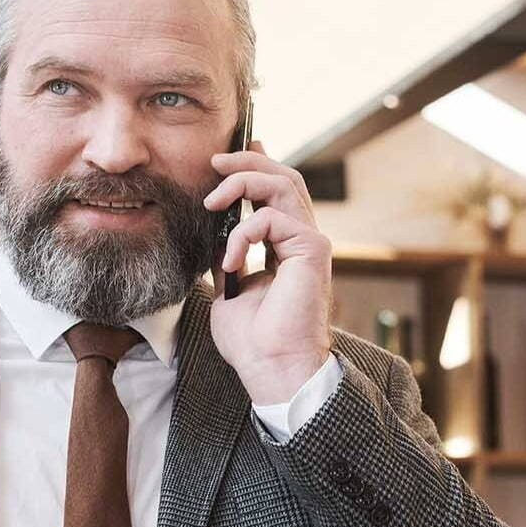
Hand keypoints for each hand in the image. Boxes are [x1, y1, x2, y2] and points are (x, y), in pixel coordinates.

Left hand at [206, 139, 333, 404]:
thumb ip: (228, 259)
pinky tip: (229, 260)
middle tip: (215, 160)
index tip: (227, 158)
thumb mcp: (229, 289)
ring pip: (284, 185)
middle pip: (284, 178)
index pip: (276, 193)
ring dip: (244, 181)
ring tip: (212, 197)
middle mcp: (302, 240)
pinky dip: (243, 234)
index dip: (256, 167)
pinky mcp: (312, 250)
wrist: (272, 368)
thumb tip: (214, 237)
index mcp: (285, 247)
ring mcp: (311, 243)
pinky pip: (272, 219)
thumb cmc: (253, 341)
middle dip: (249, 161)